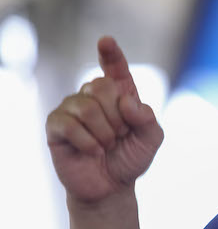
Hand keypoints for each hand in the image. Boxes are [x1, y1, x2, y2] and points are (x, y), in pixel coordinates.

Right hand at [46, 36, 163, 204]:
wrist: (111, 186)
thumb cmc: (131, 158)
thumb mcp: (151, 139)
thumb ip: (148, 118)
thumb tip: (127, 101)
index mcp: (121, 93)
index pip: (115, 67)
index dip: (111, 53)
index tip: (105, 41)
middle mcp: (94, 96)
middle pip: (101, 85)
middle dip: (117, 116)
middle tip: (120, 135)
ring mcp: (73, 109)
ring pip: (86, 106)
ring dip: (104, 132)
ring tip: (107, 146)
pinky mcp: (56, 127)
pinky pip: (69, 125)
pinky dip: (88, 142)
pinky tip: (93, 151)